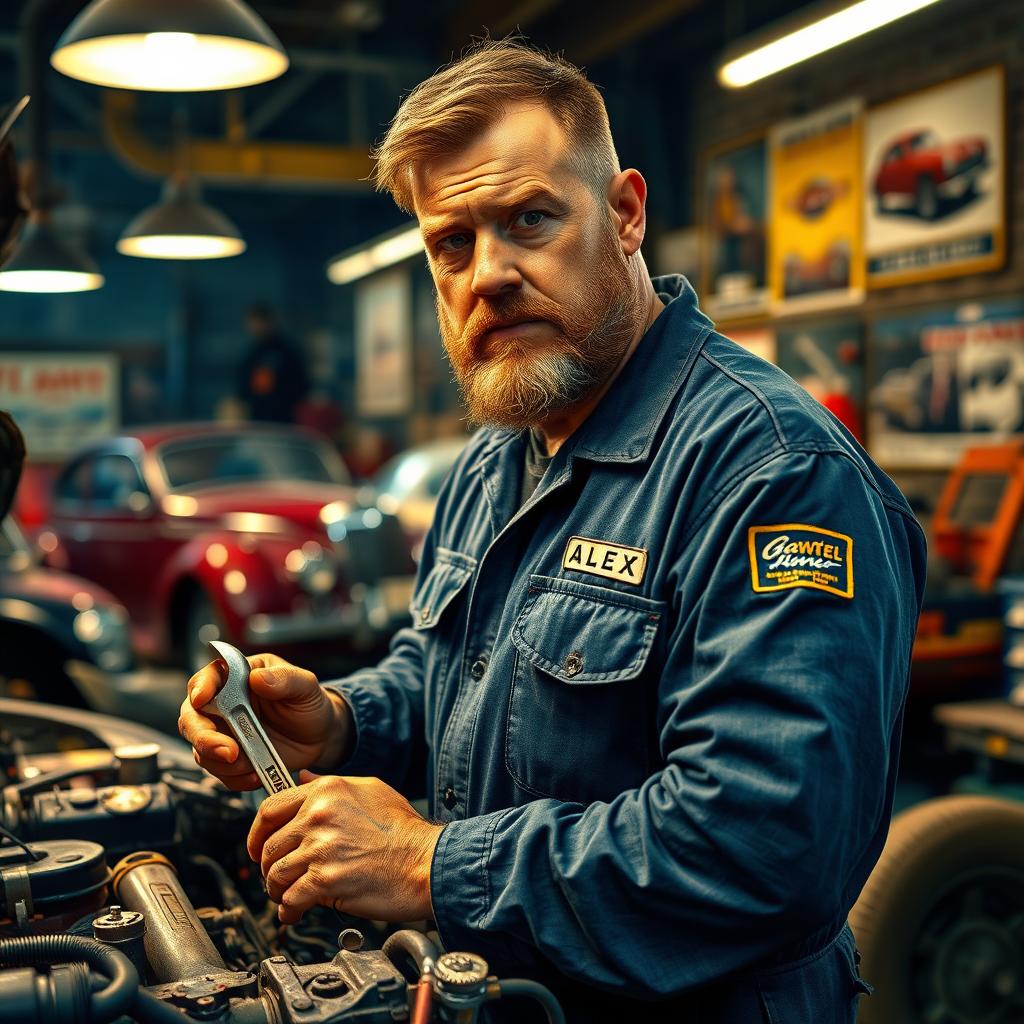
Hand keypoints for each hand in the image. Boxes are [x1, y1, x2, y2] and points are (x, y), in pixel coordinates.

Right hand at [178, 653, 352, 789]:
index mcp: (237, 677)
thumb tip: (258, 678)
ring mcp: (223, 735)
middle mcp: (222, 705)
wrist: (320, 735)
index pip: (207, 678)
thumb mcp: (305, 685)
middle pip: (192, 719)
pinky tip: (256, 774)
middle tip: (229, 751)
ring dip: (223, 763)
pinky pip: (220, 774)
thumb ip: (284, 679)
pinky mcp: (230, 760)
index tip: (202, 698)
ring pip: (201, 751)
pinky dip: (235, 778)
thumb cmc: (308, 703)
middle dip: (204, 737)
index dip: (200, 687)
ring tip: (252, 765)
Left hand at [248, 771, 443, 923]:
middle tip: (277, 877)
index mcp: (327, 791)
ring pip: (275, 874)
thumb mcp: (370, 789)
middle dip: (268, 867)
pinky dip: (289, 910)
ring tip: (288, 895)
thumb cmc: (404, 830)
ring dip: (277, 890)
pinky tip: (295, 911)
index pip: (270, 809)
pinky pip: (290, 900)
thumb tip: (301, 779)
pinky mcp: (326, 880)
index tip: (258, 846)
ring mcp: (321, 848)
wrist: (427, 862)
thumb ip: (329, 785)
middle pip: (269, 846)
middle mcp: (319, 816)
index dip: (257, 832)